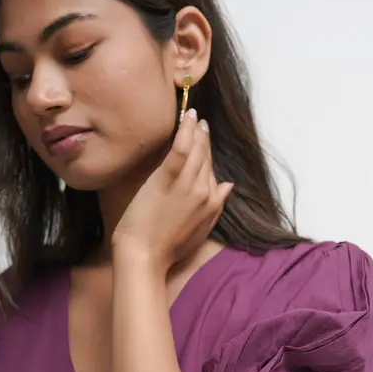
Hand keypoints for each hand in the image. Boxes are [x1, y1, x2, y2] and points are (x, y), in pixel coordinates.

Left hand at [112, 109, 233, 272]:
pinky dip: (185, 130)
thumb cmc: (166, 248)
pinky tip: (187, 116)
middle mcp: (204, 191)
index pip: (212, 171)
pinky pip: (181, 149)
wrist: (145, 256)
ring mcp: (187, 185)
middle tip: (201, 122)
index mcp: (212, 204)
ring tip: (194, 115)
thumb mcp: (199, 230)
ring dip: (196, 130)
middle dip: (204, 138)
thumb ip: (215, 207)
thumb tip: (227, 185)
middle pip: (205, 158)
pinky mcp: (168, 179)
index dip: (208, 154)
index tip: (204, 140)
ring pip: (196, 150)